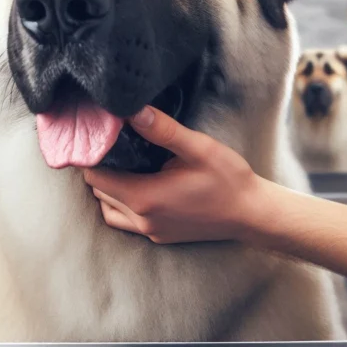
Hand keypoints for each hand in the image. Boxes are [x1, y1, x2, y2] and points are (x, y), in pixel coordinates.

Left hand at [82, 106, 266, 244]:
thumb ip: (163, 130)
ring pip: (108, 210)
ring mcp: (150, 231)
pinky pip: (126, 221)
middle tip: (113, 144)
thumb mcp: (198, 148)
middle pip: (99, 192)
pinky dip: (122, 204)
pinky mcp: (159, 236)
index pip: (95, 177)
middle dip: (101, 168)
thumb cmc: (228, 180)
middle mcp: (142, 219)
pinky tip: (140, 185)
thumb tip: (134, 111)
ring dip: (109, 188)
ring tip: (124, 165)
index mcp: (145, 197)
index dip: (94, 156)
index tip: (103, 137)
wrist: (252, 214)